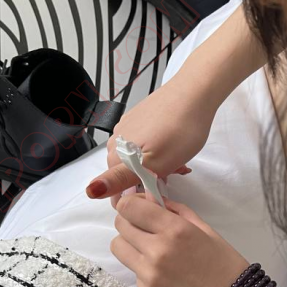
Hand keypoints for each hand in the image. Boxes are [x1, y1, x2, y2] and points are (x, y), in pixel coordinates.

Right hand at [86, 73, 217, 199]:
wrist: (195, 93)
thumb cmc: (180, 130)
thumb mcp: (153, 164)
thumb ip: (120, 179)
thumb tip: (91, 191)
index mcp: (115, 153)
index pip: (115, 188)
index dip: (137, 194)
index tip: (157, 190)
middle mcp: (115, 139)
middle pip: (126, 172)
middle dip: (147, 179)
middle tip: (171, 174)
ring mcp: (127, 126)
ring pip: (136, 158)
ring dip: (154, 165)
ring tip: (176, 161)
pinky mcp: (139, 117)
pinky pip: (143, 143)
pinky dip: (157, 150)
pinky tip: (172, 147)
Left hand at [108, 191, 249, 286]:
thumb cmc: (224, 264)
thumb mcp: (204, 229)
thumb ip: (175, 211)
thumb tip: (151, 199)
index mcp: (175, 230)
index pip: (129, 207)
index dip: (131, 204)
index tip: (140, 208)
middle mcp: (157, 251)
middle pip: (120, 226)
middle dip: (130, 222)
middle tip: (146, 229)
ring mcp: (149, 276)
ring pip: (119, 248)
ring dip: (130, 245)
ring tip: (151, 252)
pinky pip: (133, 273)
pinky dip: (144, 271)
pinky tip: (165, 276)